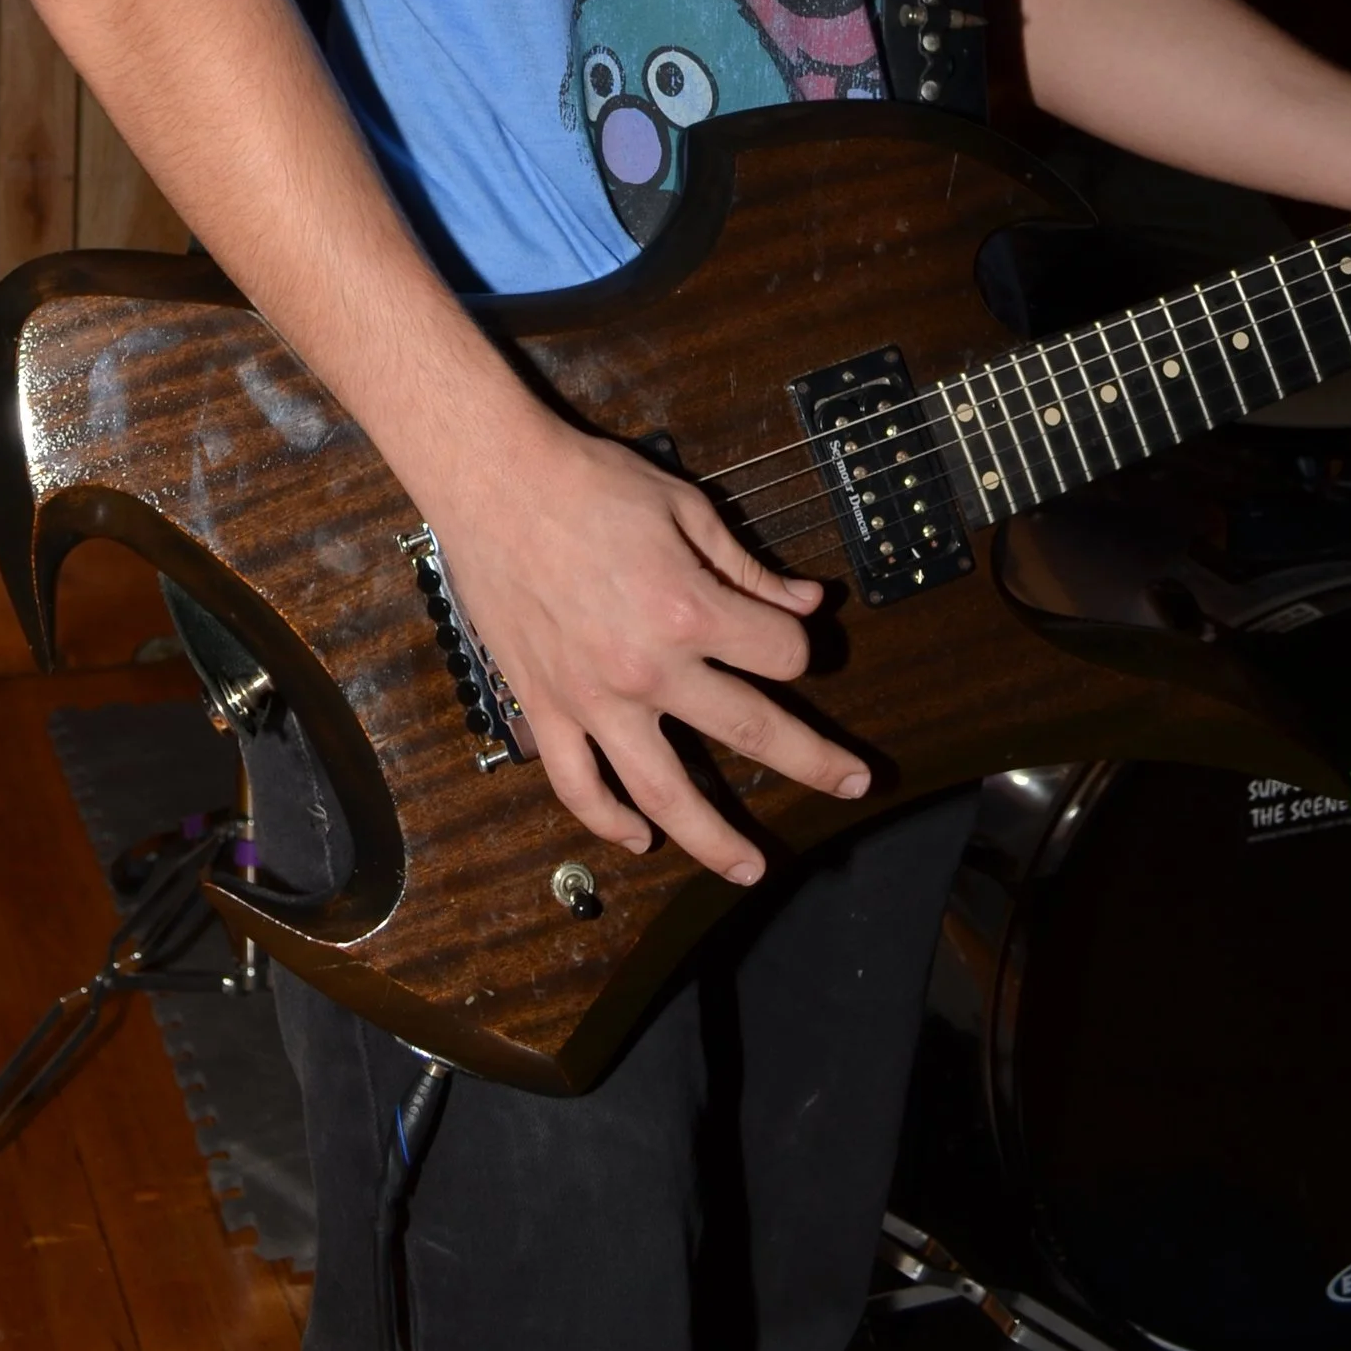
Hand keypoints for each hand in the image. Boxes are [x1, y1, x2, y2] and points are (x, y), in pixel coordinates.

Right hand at [426, 418, 869, 885]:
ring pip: (664, 793)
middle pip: (752, 731)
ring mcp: (593, 699)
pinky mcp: (544, 707)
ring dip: (715, 839)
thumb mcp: (685, 508)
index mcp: (690, 610)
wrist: (494, 482)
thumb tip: (806, 600)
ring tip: (751, 867)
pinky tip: (639, 838)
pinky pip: (578, 784)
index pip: (781, 654)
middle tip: (856, 783)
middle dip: (815, 761)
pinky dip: (608, 821)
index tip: (799, 640)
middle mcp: (648, 668)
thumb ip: (747, 566)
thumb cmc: (590, 484)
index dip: (803, 647)